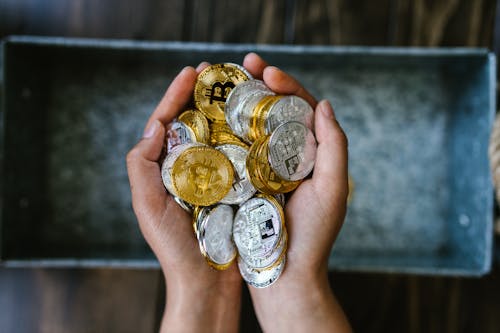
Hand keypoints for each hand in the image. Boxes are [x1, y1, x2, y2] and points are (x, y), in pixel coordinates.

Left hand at [126, 63, 241, 332]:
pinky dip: (245, 136)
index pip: (167, 122)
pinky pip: (239, 156)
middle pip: (195, 122)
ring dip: (226, 109)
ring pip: (218, 135)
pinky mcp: (235, 188)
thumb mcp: (148, 206)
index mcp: (164, 168)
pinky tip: (257, 120)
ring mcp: (212, 177)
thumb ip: (142, 166)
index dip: (176, 94)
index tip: (191, 71)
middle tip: (216, 70)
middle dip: (203, 94)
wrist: (206, 282)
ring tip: (239, 86)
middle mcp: (188, 168)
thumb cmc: (174, 247)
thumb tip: (154, 126)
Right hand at [242, 53, 351, 332]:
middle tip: (244, 62)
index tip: (267, 71)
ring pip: (254, 127)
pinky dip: (227, 130)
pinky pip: (237, 150)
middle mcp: (289, 156)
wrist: (285, 274)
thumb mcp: (331, 190)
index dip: (287, 85)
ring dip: (242, 101)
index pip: (302, 110)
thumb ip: (334, 146)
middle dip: (261, 84)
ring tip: (226, 80)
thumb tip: (324, 103)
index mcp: (312, 153)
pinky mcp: (246, 182)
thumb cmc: (312, 236)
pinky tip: (213, 116)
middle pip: (276, 111)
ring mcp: (266, 168)